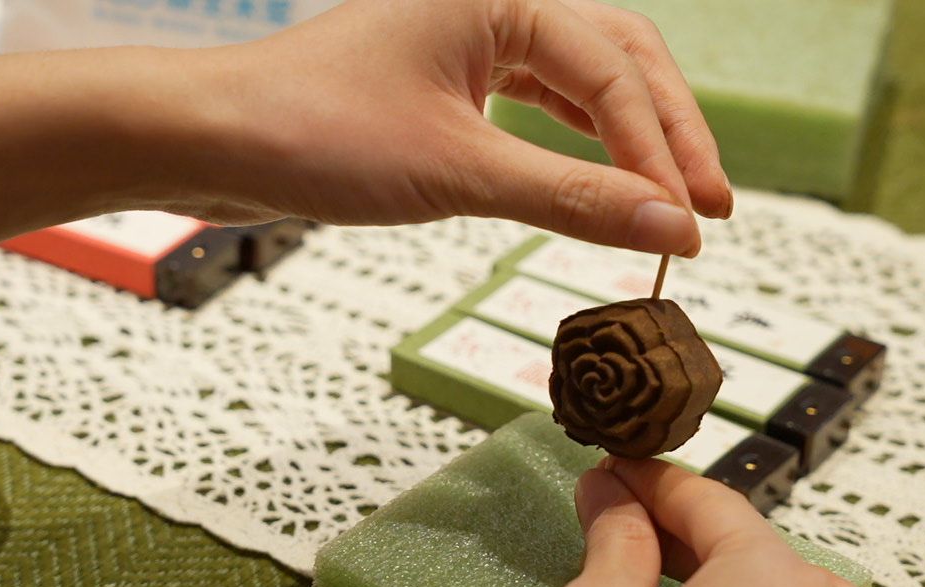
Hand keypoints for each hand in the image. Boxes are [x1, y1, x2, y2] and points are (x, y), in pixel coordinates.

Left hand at [172, 0, 730, 256]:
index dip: (664, 152)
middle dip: (669, 133)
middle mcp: (494, 1)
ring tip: (675, 200)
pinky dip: (582, 145)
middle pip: (621, 60)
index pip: (616, 73)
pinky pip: (542, 103)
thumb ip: (572, 197)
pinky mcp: (453, 80)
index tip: (696, 222)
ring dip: (632, 141)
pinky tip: (609, 180)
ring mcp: (473, 38)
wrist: (213, 140)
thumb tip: (669, 226)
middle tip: (711, 206)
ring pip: (585, 81)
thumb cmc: (310, 130)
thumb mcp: (456, 170)